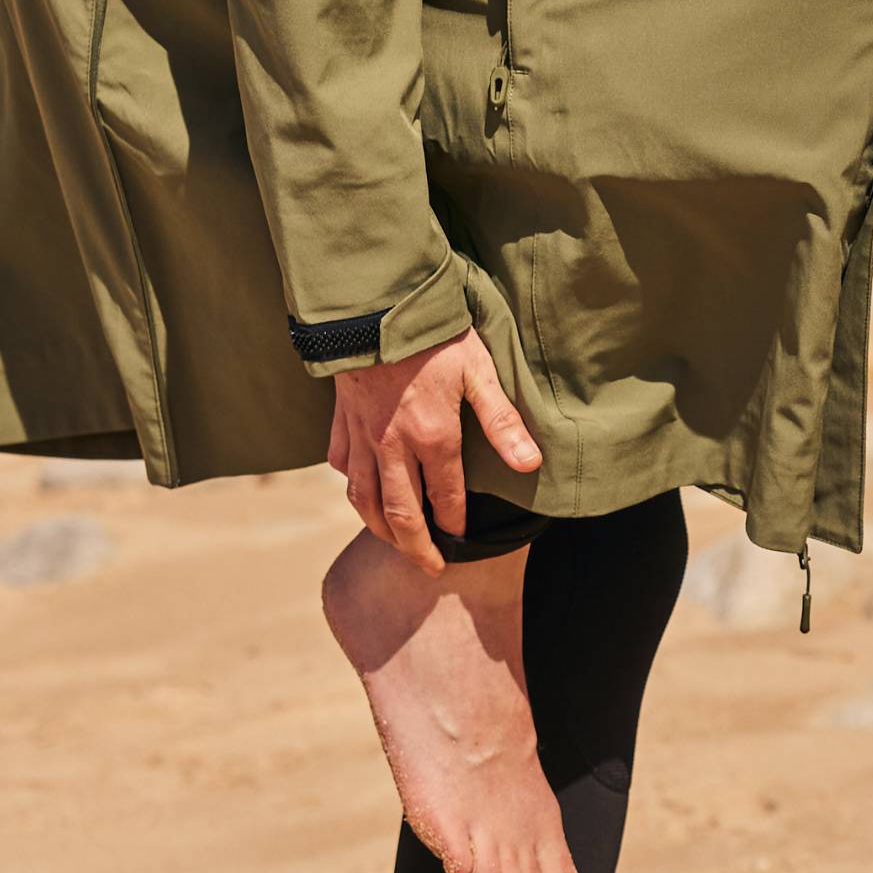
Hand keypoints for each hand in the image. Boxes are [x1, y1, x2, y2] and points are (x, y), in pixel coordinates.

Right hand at [327, 328, 541, 570]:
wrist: (375, 305)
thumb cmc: (434, 335)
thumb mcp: (479, 373)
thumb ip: (502, 422)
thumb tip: (531, 464)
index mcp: (433, 438)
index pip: (446, 498)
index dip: (455, 525)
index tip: (461, 540)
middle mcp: (394, 447)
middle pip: (401, 514)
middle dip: (416, 547)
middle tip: (430, 567)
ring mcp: (364, 436)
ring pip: (364, 499)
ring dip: (379, 529)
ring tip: (394, 543)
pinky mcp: (342, 420)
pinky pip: (341, 464)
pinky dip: (352, 484)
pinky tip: (362, 490)